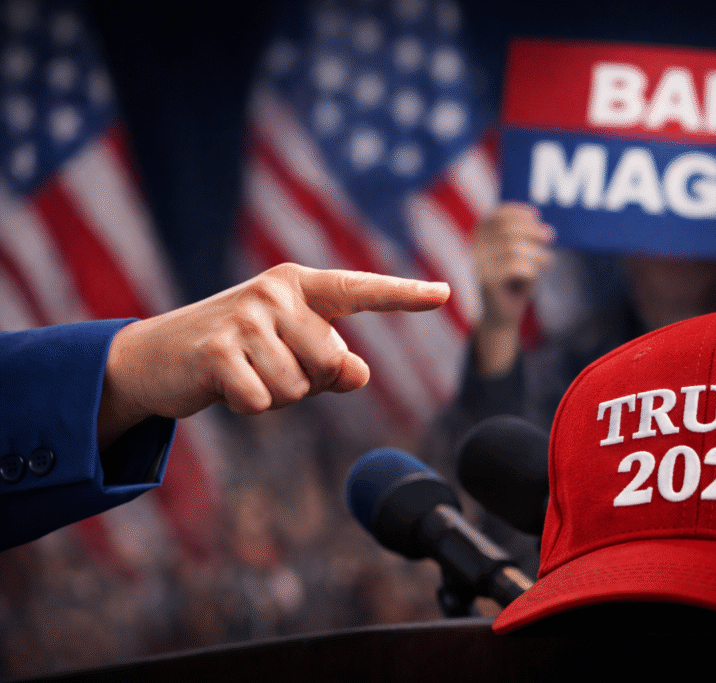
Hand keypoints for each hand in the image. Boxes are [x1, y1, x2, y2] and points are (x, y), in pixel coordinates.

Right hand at [98, 263, 449, 447]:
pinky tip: (224, 386)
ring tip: (244, 373)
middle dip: (308, 381)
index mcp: (300, 285)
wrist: (155, 358)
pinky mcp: (217, 351)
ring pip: (299, 388)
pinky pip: (263, 401)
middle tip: (266, 367)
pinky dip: (248, 406)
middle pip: (332, 361)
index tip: (445, 293)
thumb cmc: (239, 353)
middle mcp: (275, 292)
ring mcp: (245, 318)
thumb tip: (359, 372)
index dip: (403, 295)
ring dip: (275, 395)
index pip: (359, 290)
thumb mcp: (290, 353)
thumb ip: (332, 363)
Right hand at [472, 202, 555, 375]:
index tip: (537, 216)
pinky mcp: (486, 281)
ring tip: (548, 260)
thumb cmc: (514, 282)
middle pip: (506, 229)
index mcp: (479, 238)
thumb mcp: (521, 254)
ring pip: (513, 247)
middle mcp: (474, 248)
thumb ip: (525, 238)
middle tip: (551, 237)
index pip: (497, 215)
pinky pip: (514, 266)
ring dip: (536, 253)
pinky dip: (532, 268)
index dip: (518, 212)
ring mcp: (478, 264)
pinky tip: (536, 274)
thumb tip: (541, 227)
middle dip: (532, 230)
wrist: (503, 316)